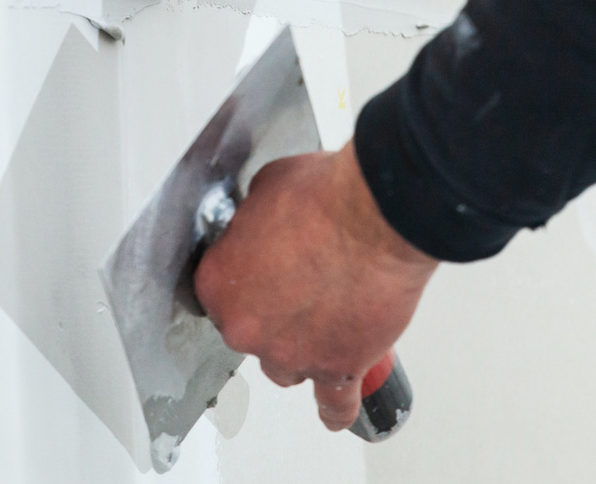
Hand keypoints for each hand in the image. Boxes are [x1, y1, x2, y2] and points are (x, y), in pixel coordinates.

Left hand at [194, 144, 437, 429]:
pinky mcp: (337, 367)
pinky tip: (333, 408)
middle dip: (274, 310)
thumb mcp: (266, 187)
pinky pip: (333, 402)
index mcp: (219, 283)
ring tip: (326, 318)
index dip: (246, 277)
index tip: (265, 268)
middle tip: (304, 281)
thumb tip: (259, 225)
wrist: (376, 215)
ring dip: (301, 346)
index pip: (219, 293)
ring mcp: (291, 353)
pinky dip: (334, 406)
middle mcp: (247, 328)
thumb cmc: (326, 195)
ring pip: (286, 365)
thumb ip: (251, 220)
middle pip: (251, 333)